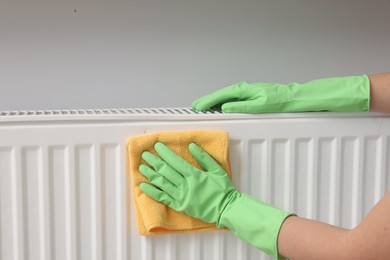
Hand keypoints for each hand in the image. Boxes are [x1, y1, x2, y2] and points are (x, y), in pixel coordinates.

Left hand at [139, 142, 292, 258]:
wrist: (226, 209)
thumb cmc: (223, 189)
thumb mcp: (217, 170)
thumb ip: (204, 158)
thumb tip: (192, 146)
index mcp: (195, 174)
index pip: (176, 161)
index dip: (165, 153)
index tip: (157, 146)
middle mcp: (186, 185)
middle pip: (166, 171)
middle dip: (154, 161)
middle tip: (145, 154)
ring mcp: (182, 196)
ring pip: (162, 183)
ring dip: (151, 174)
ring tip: (142, 168)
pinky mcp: (180, 206)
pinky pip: (163, 198)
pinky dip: (153, 192)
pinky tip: (144, 187)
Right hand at [192, 75, 369, 112]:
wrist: (292, 97)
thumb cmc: (278, 102)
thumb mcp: (258, 106)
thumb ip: (240, 107)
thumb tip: (224, 107)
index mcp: (243, 90)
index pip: (220, 96)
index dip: (207, 101)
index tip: (198, 106)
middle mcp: (243, 88)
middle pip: (220, 94)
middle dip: (207, 100)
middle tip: (195, 106)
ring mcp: (246, 91)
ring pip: (225, 95)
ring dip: (214, 101)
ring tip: (204, 106)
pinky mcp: (250, 94)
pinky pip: (231, 97)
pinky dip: (222, 101)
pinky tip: (221, 106)